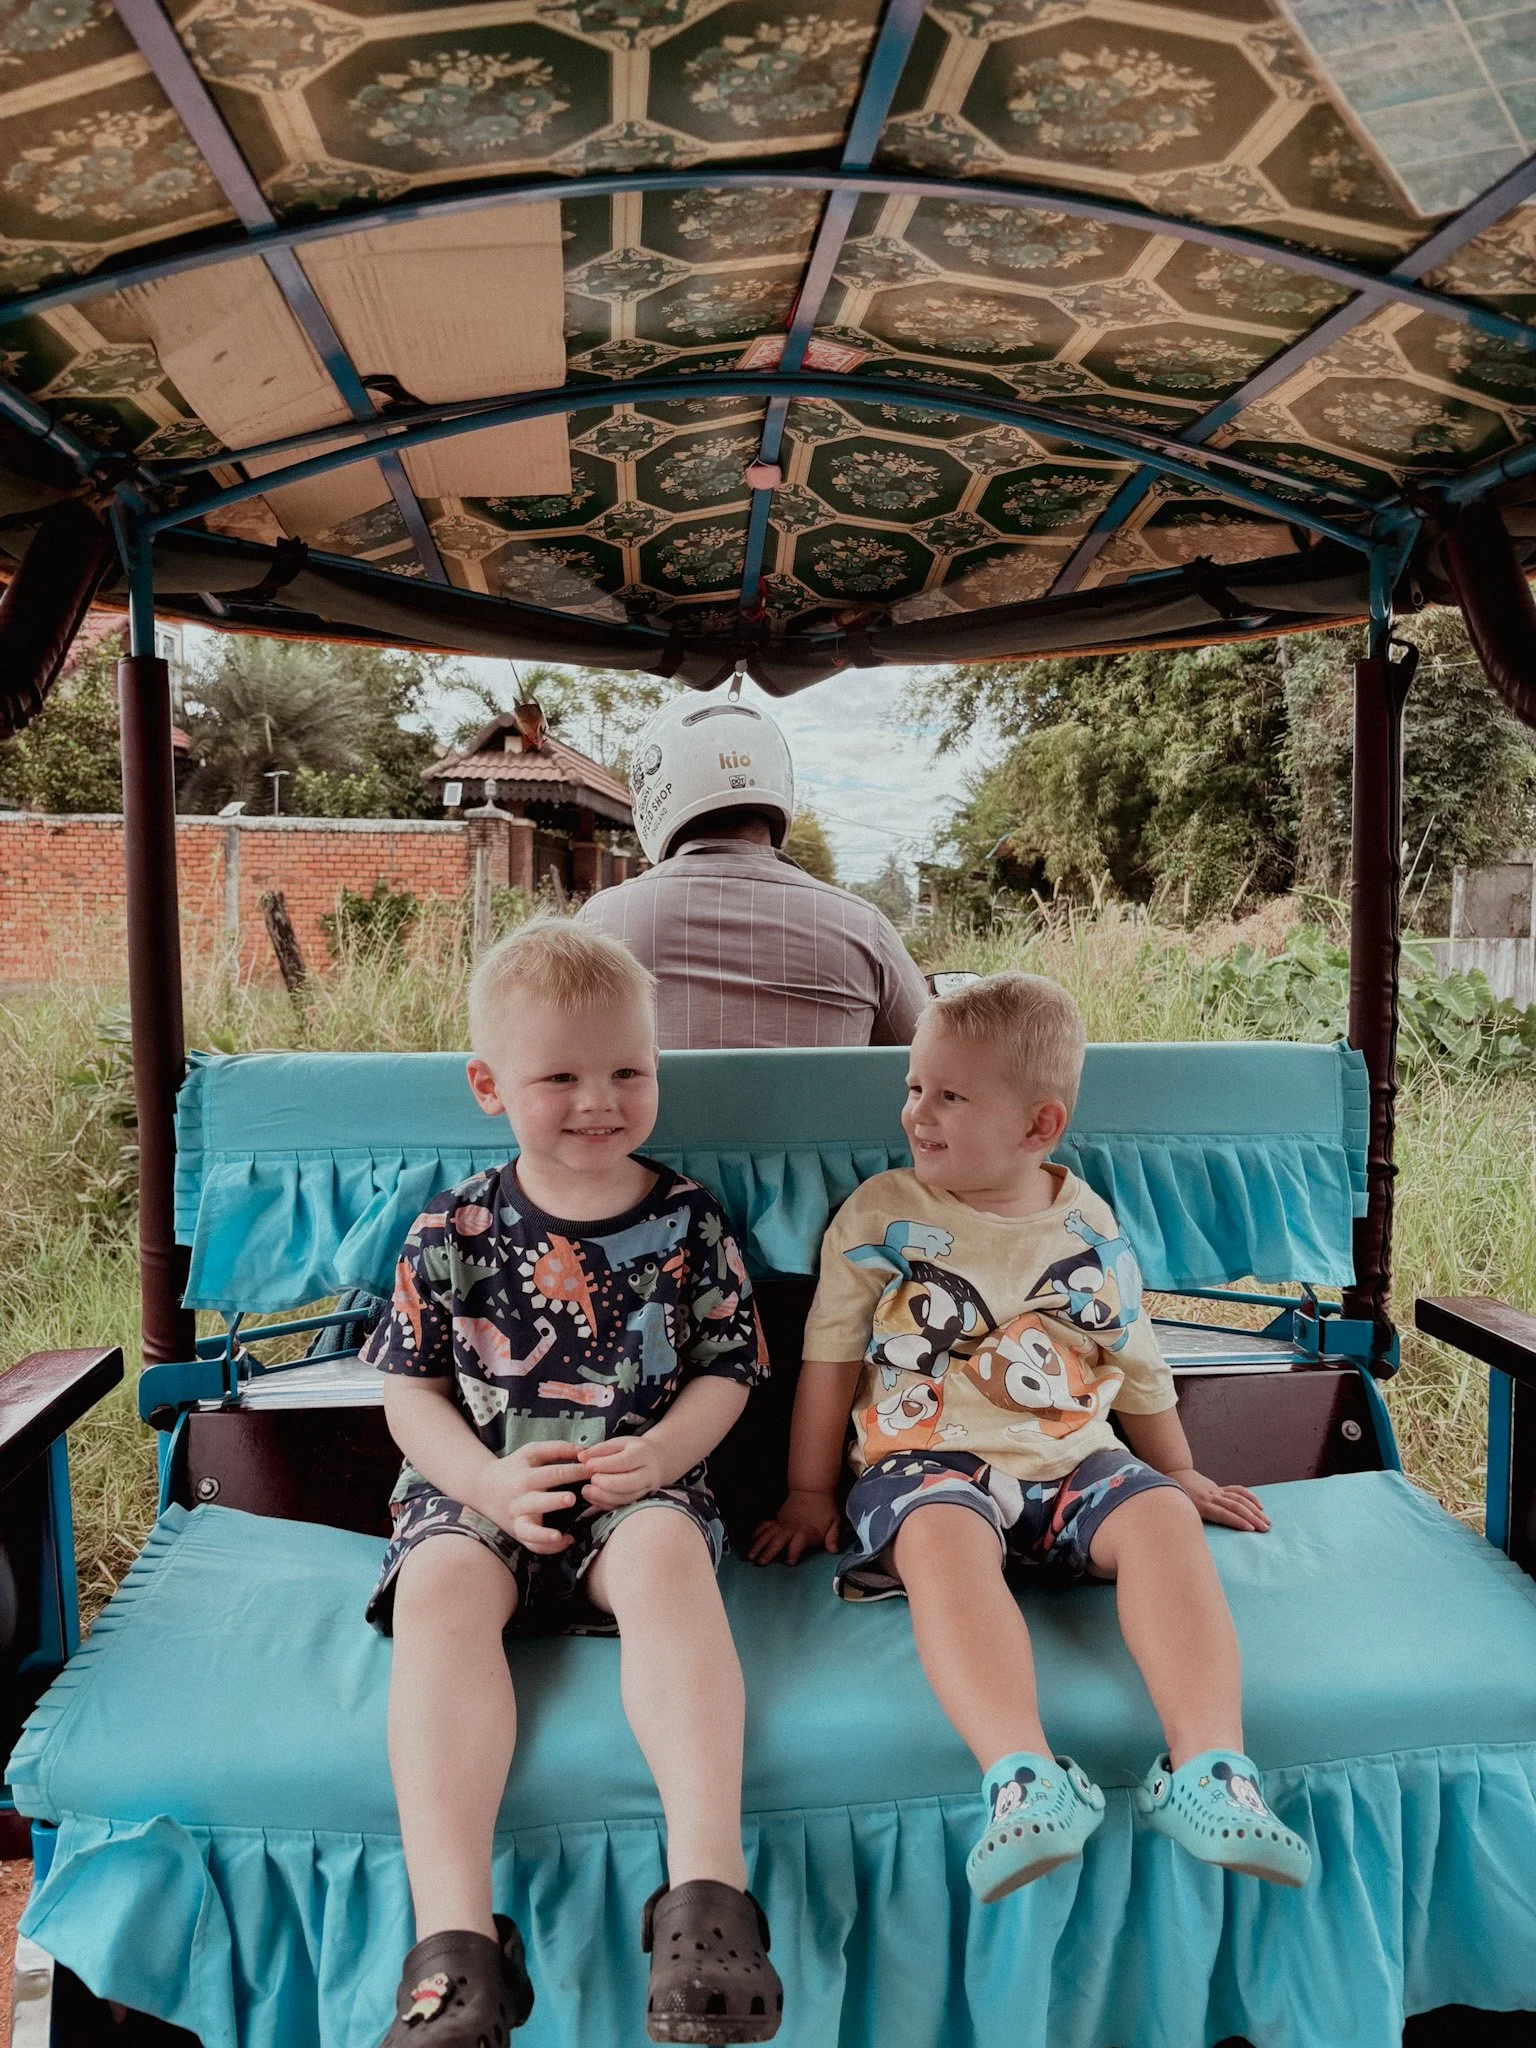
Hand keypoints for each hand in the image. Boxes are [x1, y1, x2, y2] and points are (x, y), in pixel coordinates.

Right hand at [469, 1441, 586, 1552]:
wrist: (482, 1488)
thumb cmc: (514, 1467)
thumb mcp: (531, 1452)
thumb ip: (557, 1449)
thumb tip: (584, 1451)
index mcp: (525, 1477)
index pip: (552, 1473)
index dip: (575, 1471)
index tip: (594, 1471)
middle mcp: (520, 1500)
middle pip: (537, 1501)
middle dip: (554, 1501)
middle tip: (571, 1499)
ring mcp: (518, 1519)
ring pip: (529, 1531)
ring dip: (544, 1534)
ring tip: (560, 1535)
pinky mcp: (519, 1533)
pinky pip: (532, 1545)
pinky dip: (548, 1547)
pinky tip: (567, 1540)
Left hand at [579, 1434, 667, 1509]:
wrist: (655, 1461)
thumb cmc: (633, 1450)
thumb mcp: (618, 1443)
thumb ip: (599, 1449)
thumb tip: (581, 1457)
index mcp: (642, 1453)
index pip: (623, 1462)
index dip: (603, 1465)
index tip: (587, 1465)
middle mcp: (648, 1473)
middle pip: (626, 1483)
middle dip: (604, 1483)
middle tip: (591, 1479)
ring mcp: (646, 1489)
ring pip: (624, 1498)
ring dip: (602, 1496)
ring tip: (586, 1490)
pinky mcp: (640, 1501)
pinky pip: (622, 1506)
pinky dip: (605, 1504)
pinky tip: (594, 1498)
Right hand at [748, 1490, 840, 1564]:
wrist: (812, 1489)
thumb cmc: (824, 1508)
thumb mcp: (834, 1521)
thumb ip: (833, 1537)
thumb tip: (833, 1551)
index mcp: (806, 1530)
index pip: (798, 1543)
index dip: (793, 1552)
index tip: (789, 1563)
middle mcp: (791, 1527)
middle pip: (777, 1540)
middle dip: (768, 1551)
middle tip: (760, 1563)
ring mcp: (782, 1522)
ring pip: (767, 1534)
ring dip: (758, 1545)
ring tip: (750, 1556)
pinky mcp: (777, 1519)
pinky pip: (764, 1526)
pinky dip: (757, 1533)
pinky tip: (751, 1542)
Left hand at [1173, 1468, 1270, 1532]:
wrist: (1175, 1474)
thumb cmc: (1176, 1499)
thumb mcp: (1179, 1512)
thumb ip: (1189, 1523)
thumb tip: (1195, 1541)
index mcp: (1201, 1505)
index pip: (1222, 1514)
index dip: (1236, 1521)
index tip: (1250, 1529)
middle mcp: (1211, 1497)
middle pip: (1235, 1507)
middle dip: (1252, 1518)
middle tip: (1265, 1529)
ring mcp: (1217, 1491)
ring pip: (1239, 1499)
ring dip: (1254, 1510)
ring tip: (1267, 1522)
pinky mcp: (1219, 1488)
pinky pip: (1237, 1490)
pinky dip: (1249, 1497)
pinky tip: (1260, 1506)